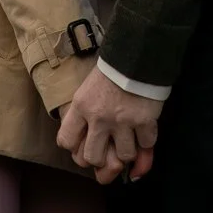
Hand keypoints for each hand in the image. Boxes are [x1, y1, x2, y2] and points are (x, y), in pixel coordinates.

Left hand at [57, 67, 159, 184]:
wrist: (137, 53)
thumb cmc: (111, 70)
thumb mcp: (88, 90)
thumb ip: (84, 115)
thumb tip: (85, 145)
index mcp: (81, 106)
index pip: (66, 141)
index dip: (75, 147)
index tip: (86, 141)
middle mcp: (99, 117)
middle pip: (92, 158)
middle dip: (102, 160)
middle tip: (109, 149)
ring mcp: (122, 120)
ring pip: (124, 157)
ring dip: (128, 151)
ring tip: (130, 140)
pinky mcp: (145, 120)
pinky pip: (147, 145)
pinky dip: (147, 141)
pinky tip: (144, 130)